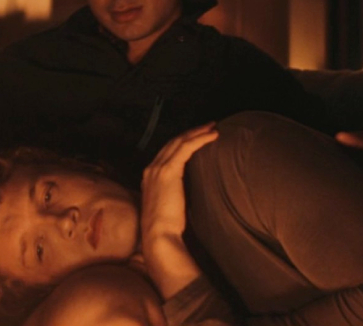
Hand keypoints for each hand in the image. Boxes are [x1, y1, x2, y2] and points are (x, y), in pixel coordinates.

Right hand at [140, 122, 218, 298]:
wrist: (158, 236)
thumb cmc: (166, 228)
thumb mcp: (167, 205)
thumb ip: (173, 193)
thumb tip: (189, 191)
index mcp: (149, 176)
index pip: (167, 151)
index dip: (183, 142)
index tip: (198, 137)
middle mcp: (151, 168)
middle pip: (173, 142)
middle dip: (191, 132)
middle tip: (209, 126)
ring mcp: (158, 168)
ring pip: (180, 141)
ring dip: (197, 132)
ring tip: (213, 128)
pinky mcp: (169, 171)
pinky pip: (186, 147)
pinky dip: (200, 139)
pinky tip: (213, 136)